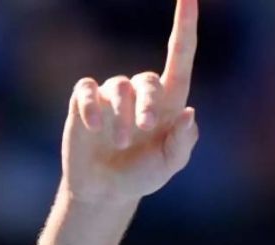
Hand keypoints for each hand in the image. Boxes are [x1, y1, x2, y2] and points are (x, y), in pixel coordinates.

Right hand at [60, 0, 198, 205]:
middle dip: (148, 103)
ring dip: (121, 115)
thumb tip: (189, 114)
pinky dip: (93, 107)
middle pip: (147, 80)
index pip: (180, 55)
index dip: (185, 25)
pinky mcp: (85, 100)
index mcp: (170, 100)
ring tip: (122, 142)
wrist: (107, 189)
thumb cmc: (144, 174)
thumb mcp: (170, 164)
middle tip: (146, 127)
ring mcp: (112, 95)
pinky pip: (87, 91)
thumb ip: (183, 142)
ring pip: (118, 87)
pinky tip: (95, 127)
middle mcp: (142, 92)